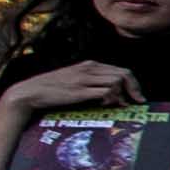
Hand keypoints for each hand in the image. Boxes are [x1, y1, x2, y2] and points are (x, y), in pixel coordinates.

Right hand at [2, 59, 139, 118]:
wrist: (30, 91)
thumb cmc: (53, 88)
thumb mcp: (74, 79)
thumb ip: (91, 81)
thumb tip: (111, 92)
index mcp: (89, 65)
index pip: (120, 70)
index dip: (134, 83)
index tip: (138, 95)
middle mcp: (89, 69)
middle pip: (123, 74)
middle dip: (135, 89)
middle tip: (138, 102)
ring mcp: (84, 79)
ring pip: (117, 81)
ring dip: (121, 95)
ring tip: (115, 104)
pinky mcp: (79, 91)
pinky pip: (106, 92)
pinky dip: (112, 99)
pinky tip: (106, 104)